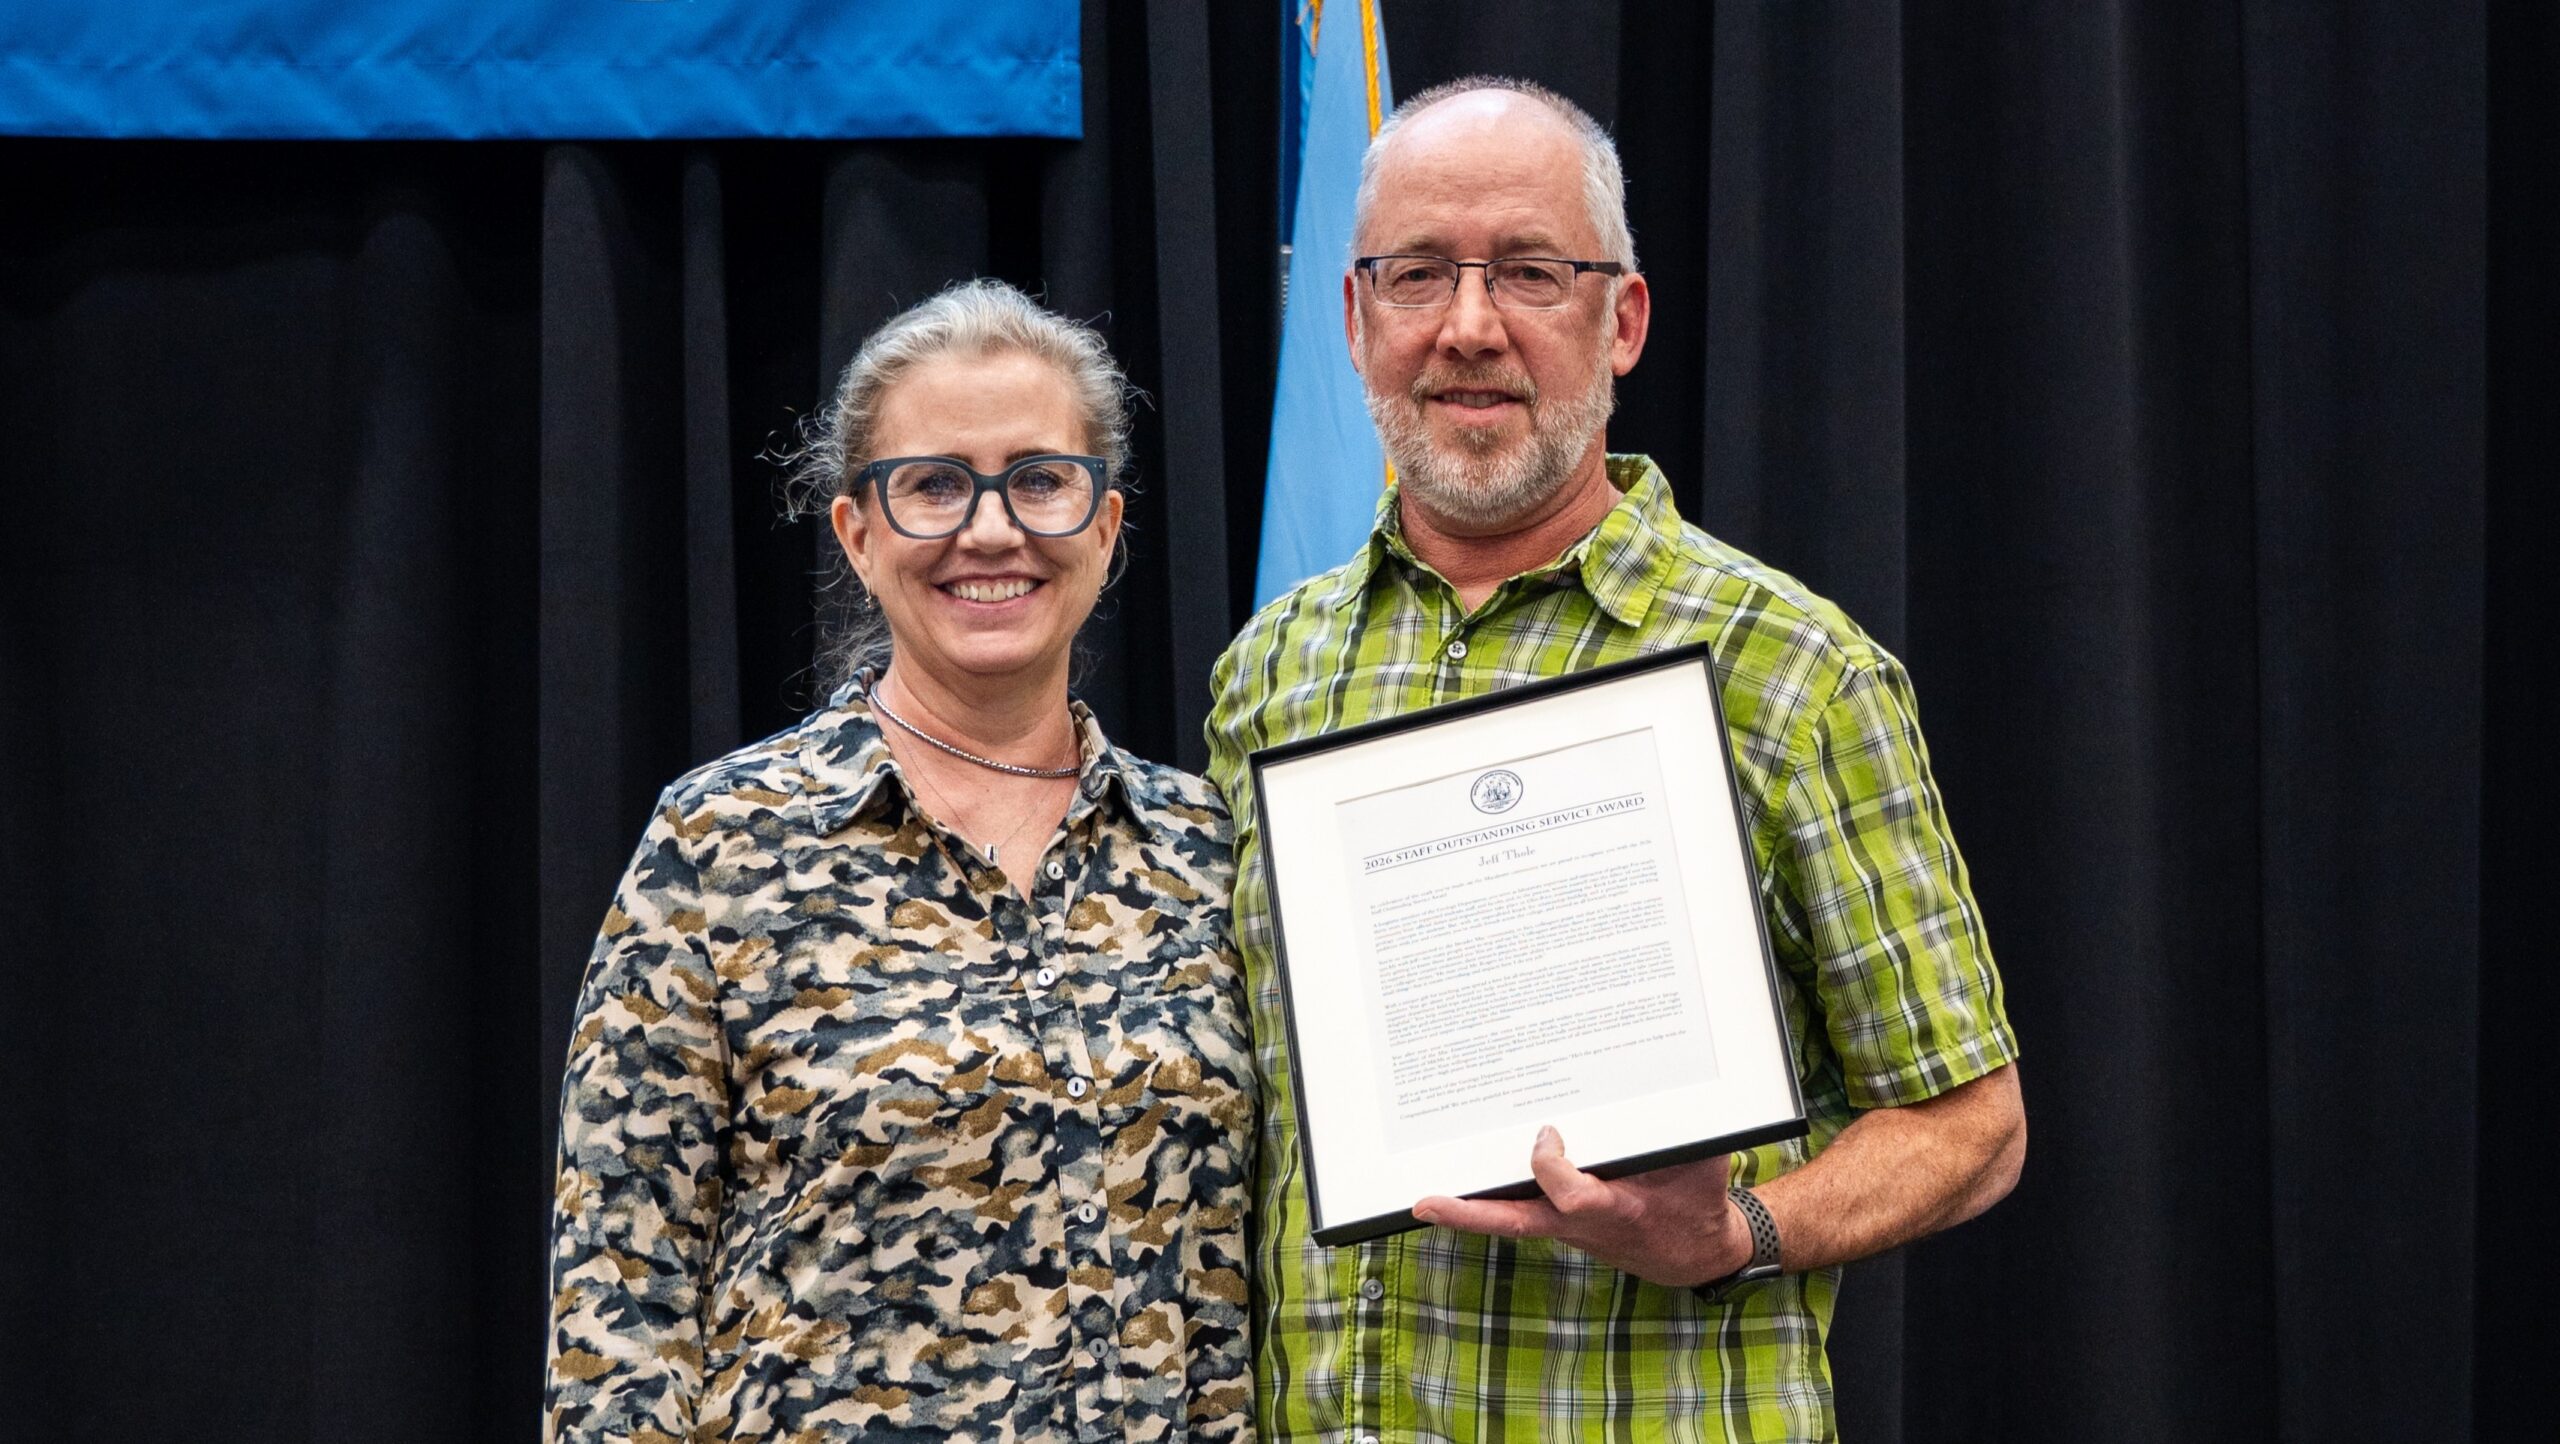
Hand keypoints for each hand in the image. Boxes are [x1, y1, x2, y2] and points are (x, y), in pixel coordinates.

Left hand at [1410, 1126, 1749, 1286]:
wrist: (1690, 1252)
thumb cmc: (1694, 1199)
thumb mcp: (1704, 1167)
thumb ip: (1691, 1137)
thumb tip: (1684, 1086)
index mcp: (1616, 1210)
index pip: (1571, 1196)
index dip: (1551, 1167)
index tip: (1546, 1131)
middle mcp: (1577, 1223)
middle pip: (1515, 1222)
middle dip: (1470, 1214)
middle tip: (1426, 1202)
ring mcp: (1560, 1224)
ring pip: (1504, 1219)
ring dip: (1462, 1209)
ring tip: (1419, 1195)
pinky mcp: (1552, 1218)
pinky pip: (1511, 1210)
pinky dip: (1478, 1201)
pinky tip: (1442, 1187)